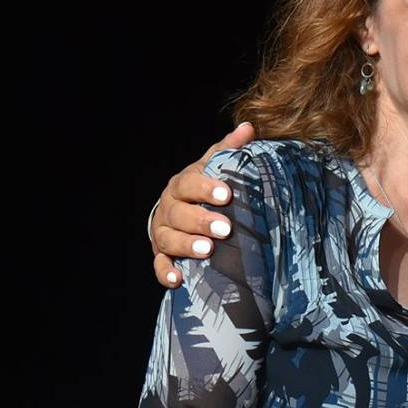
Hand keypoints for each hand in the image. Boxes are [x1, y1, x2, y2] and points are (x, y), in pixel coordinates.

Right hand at [152, 122, 255, 287]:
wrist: (179, 211)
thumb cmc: (203, 188)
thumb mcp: (214, 166)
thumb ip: (229, 149)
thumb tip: (248, 128)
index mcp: (182, 184)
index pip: (189, 183)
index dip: (205, 188)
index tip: (226, 194)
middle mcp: (169, 207)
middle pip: (178, 214)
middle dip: (200, 220)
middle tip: (224, 228)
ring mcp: (163, 232)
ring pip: (167, 239)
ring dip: (186, 245)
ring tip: (207, 251)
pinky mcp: (161, 255)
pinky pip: (159, 265)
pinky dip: (166, 272)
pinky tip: (179, 279)